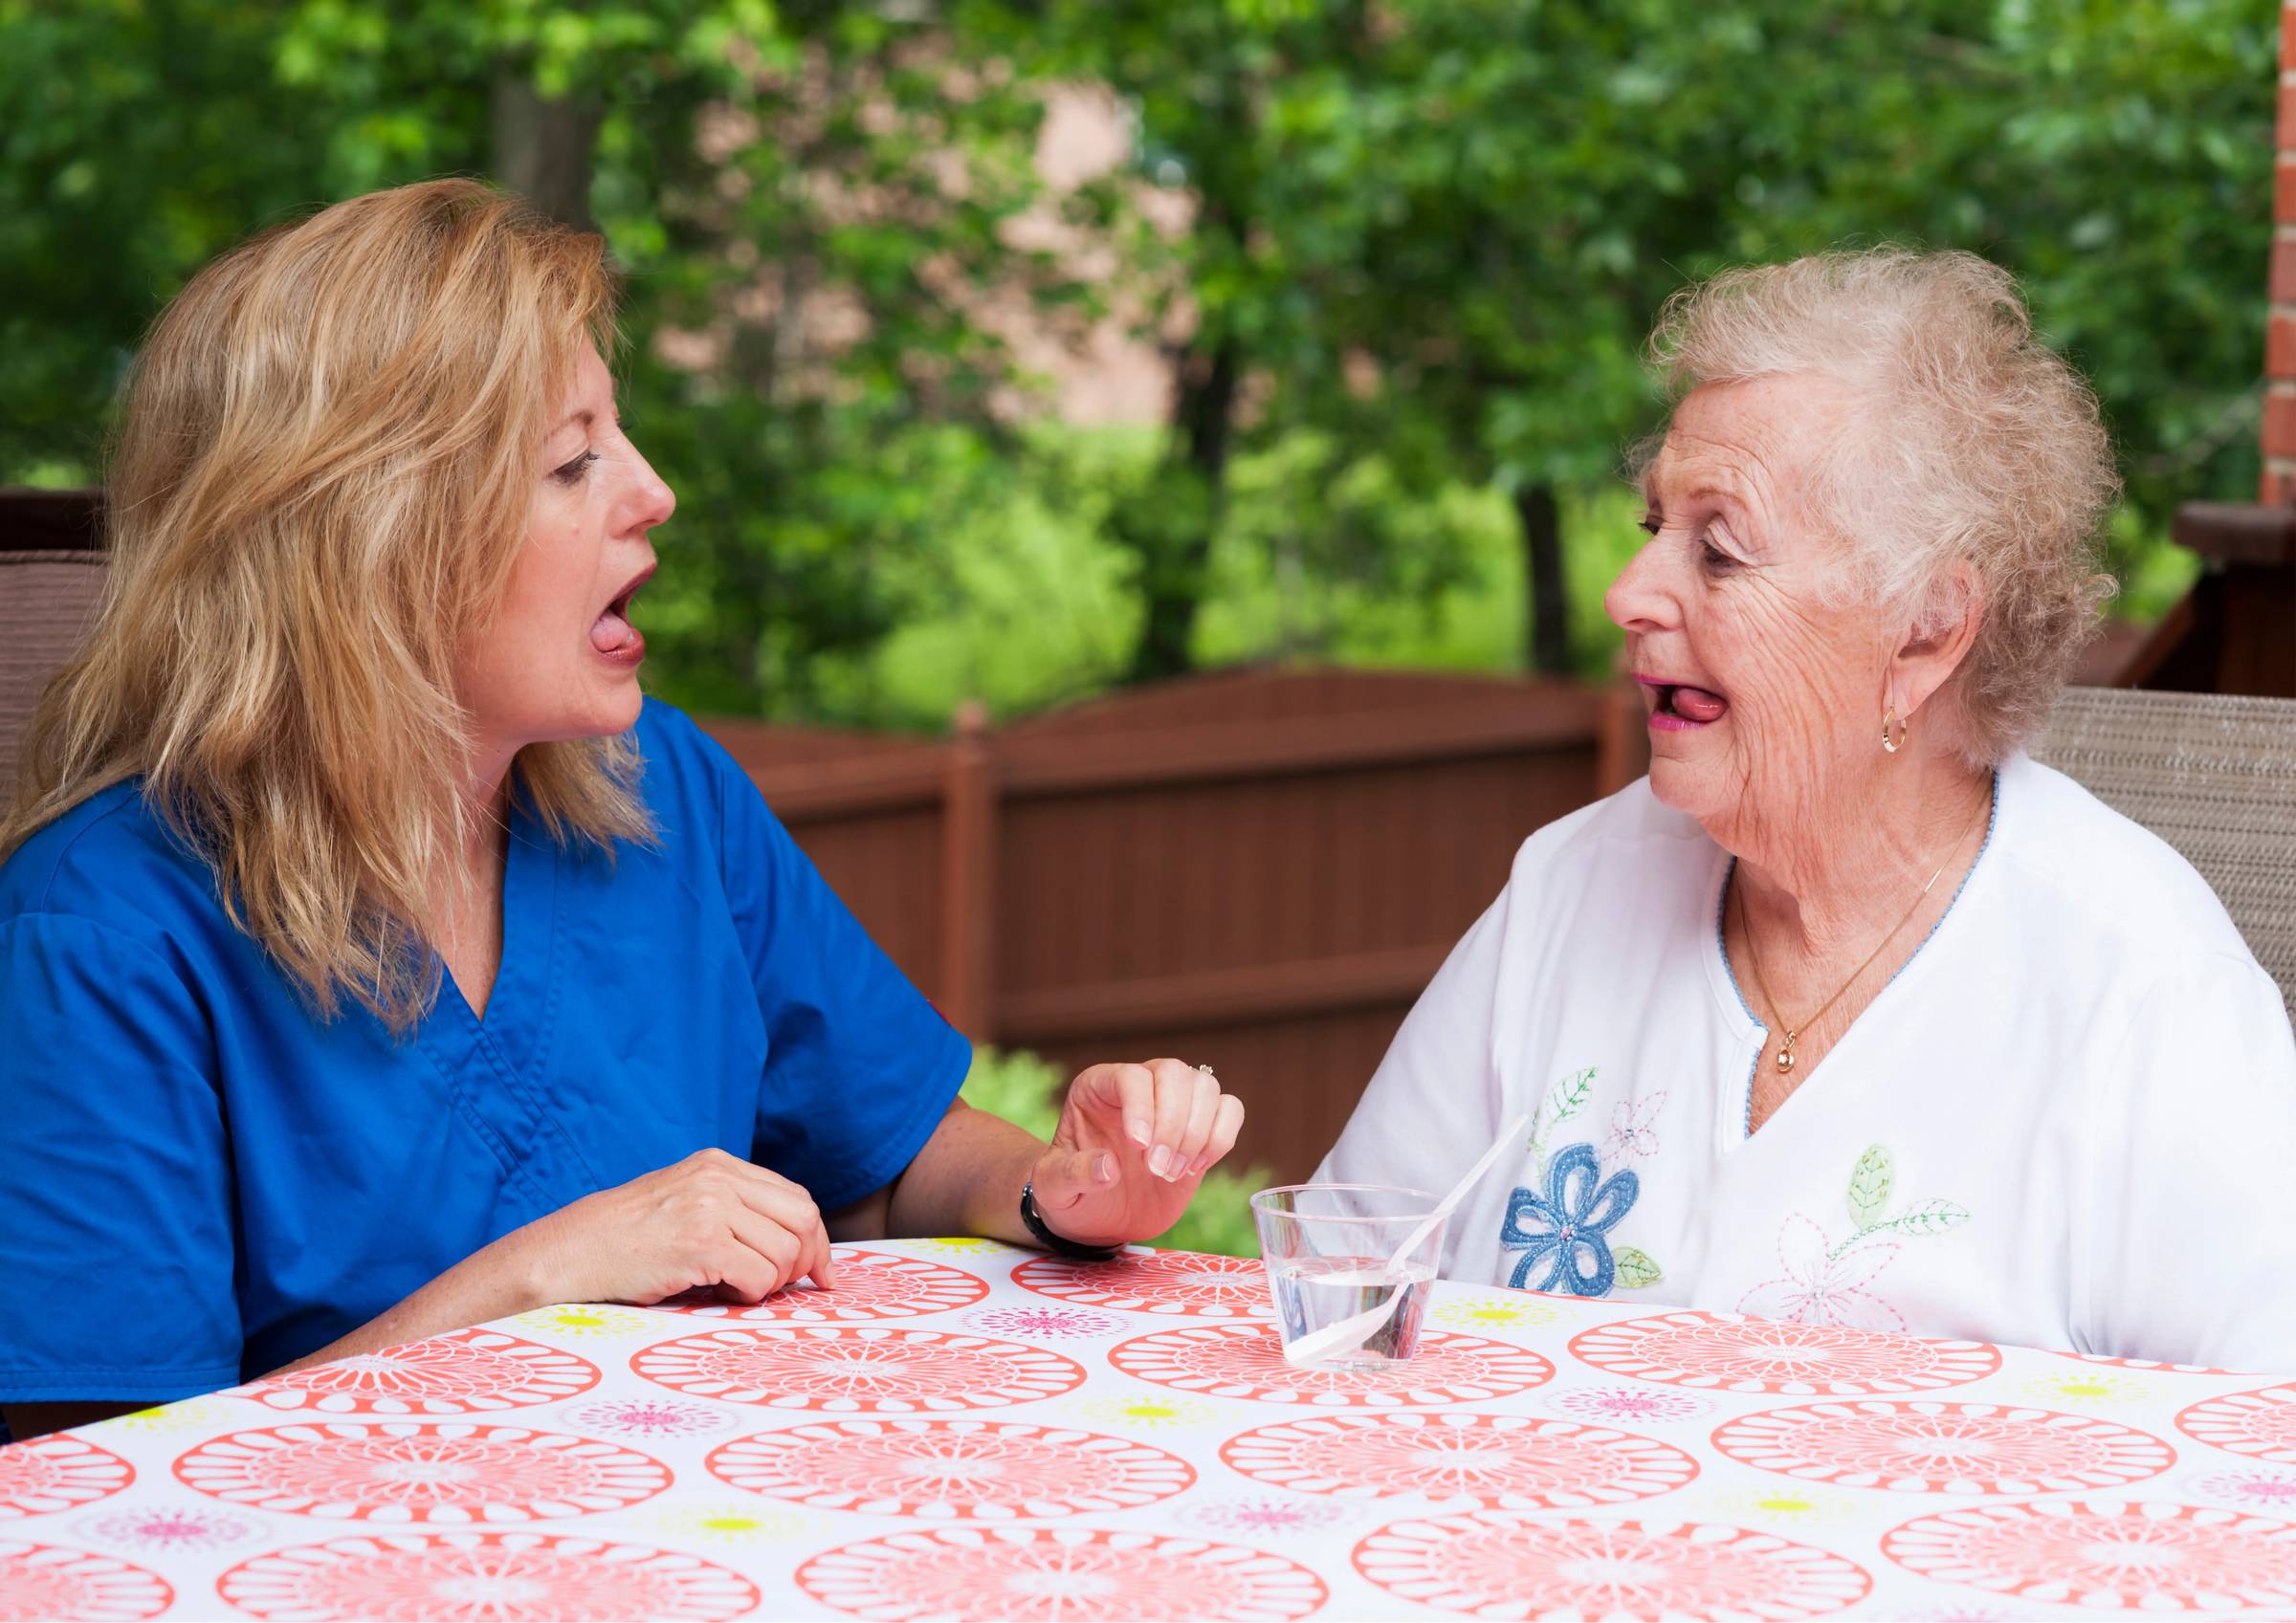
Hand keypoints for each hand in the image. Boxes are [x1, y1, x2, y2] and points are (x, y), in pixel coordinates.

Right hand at [519, 1148, 836, 1306]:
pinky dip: (749, 1294)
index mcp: (719, 1165)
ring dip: (769, 1283)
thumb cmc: (626, 1240)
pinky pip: (758, 1276)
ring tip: (734, 1288)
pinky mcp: (700, 1243)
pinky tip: (720, 1294)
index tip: (820, 1272)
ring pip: (785, 1252)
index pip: (797, 1198)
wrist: (570, 1253)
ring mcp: (710, 1207)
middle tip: (787, 1288)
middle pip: (802, 1220)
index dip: (816, 1239)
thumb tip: (796, 1245)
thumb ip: (733, 1209)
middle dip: (806, 1262)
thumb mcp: (684, 1202)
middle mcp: (719, 1178)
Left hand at [1029, 1059, 1245, 1248]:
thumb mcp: (1053, 1189)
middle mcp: (1139, 1085)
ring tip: (1172, 1174)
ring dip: (1197, 1134)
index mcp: (1097, 1087)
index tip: (1139, 1147)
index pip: (1130, 1076)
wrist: (1100, 1218)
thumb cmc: (1071, 1196)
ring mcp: (1174, 1103)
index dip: (1141, 1107)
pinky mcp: (1202, 1126)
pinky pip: (1230, 1110)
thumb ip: (1072, 1174)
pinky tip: (1195, 1168)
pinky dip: (1221, 1138)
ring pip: (1205, 1086)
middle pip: (1173, 1072)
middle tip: (1158, 1170)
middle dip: (1173, 1123)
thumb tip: (1109, 1167)